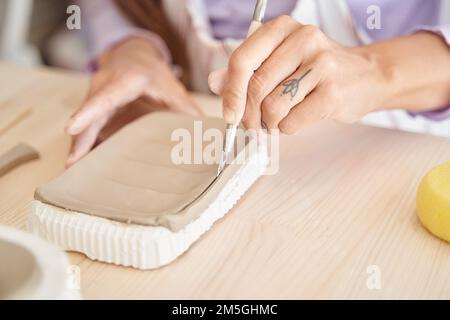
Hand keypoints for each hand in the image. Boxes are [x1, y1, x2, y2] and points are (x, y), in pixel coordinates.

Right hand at [65, 38, 200, 165]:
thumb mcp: (172, 88)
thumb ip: (186, 110)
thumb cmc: (152, 73)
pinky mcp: (91, 108)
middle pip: (88, 116)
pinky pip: (85, 128)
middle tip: (72, 166)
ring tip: (73, 172)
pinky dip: (83, 145)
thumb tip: (205, 133)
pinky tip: (80, 165)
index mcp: (125, 80)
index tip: (71, 128)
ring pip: (83, 124)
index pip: (105, 97)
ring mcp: (94, 96)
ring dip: (78, 147)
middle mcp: (104, 86)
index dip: (88, 113)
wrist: (133, 57)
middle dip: (79, 141)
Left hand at [209, 15, 386, 133]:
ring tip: (276, 122)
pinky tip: (296, 120)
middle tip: (251, 127)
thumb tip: (215, 82)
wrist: (368, 76)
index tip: (229, 114)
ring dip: (268, 124)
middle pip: (255, 86)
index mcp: (283, 28)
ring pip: (272, 106)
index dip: (230, 92)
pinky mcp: (333, 92)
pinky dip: (287, 128)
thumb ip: (247, 71)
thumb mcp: (281, 61)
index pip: (242, 60)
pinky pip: (292, 121)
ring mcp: (321, 64)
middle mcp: (303, 39)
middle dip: (248, 115)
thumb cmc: (318, 70)